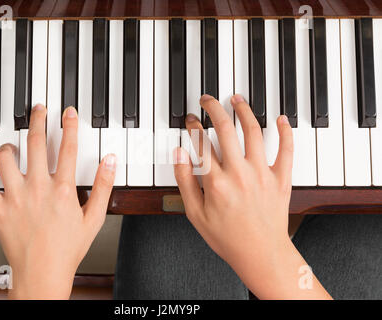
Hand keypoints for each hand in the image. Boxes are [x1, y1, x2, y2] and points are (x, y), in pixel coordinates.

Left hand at [0, 105, 115, 298]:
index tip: (68, 113)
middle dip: (38, 119)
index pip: (69, 148)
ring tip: (13, 144)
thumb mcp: (94, 219)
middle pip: (37, 142)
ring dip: (9, 146)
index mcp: (63, 189)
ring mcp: (16, 196)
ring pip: (5, 157)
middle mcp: (38, 187)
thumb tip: (111, 162)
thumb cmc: (67, 249)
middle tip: (38, 109)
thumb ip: (104, 187)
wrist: (42, 273)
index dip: (69, 125)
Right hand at [174, 94, 330, 299]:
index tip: (191, 120)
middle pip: (225, 128)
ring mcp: (262, 173)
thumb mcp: (195, 214)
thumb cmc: (227, 237)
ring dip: (244, 110)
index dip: (194, 126)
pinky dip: (285, 132)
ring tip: (236, 99)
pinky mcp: (280, 178)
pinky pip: (286, 150)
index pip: (201, 143)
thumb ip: (185, 181)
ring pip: (254, 131)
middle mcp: (239, 173)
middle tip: (208, 99)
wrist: (261, 254)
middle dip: (214, 108)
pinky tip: (281, 118)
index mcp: (216, 182)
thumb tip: (179, 154)